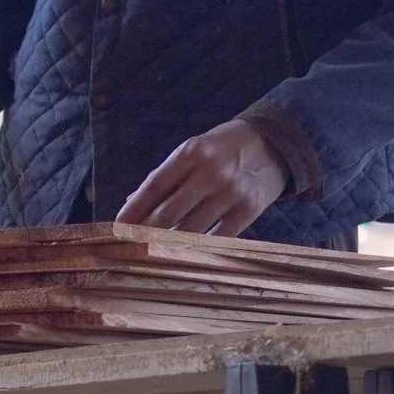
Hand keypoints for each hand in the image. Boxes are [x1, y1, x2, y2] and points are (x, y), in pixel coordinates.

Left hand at [116, 118, 286, 236]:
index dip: (135, 208)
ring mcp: (231, 192)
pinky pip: (218, 237)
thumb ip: (168, 174)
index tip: (119, 225)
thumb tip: (134, 201)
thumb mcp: (195, 149)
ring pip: (191, 228)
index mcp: (192, 152)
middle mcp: (210, 171)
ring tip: (154, 251)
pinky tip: (185, 251)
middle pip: (169, 212)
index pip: (155, 185)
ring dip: (169, 242)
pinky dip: (199, 246)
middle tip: (131, 244)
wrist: (275, 142)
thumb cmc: (225, 147)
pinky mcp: (249, 210)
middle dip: (146, 230)